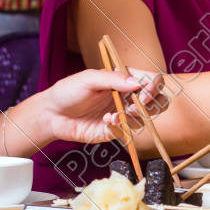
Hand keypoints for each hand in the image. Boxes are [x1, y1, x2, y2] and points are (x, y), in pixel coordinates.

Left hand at [36, 68, 165, 144]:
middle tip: (137, 106)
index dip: (154, 86)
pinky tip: (106, 121)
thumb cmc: (68, 91)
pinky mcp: (116, 130)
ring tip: (116, 114)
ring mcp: (123, 114)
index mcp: (123, 79)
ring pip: (146, 117)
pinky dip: (121, 126)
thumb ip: (114, 79)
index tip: (144, 93)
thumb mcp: (90, 79)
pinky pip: (129, 130)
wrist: (52, 115)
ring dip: (135, 116)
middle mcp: (127, 96)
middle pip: (157, 100)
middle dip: (153, 104)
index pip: (151, 80)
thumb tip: (138, 84)